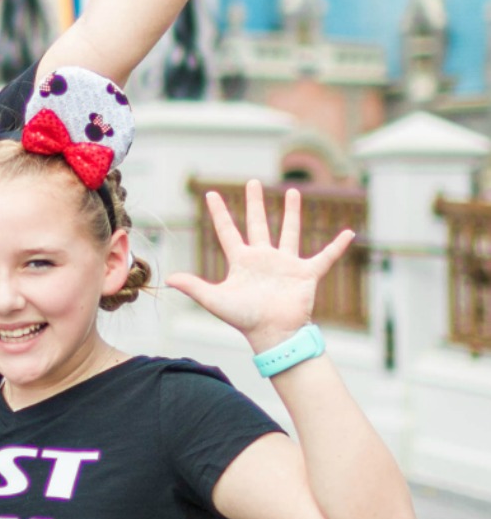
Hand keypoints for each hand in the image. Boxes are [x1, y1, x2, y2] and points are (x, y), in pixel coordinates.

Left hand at [169, 181, 353, 355]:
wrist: (274, 336)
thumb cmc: (245, 320)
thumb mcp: (216, 300)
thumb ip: (195, 287)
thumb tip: (168, 279)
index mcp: (242, 262)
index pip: (227, 231)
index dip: (219, 213)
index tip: (211, 194)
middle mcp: (263, 258)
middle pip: (258, 224)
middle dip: (255, 204)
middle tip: (253, 182)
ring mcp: (285, 265)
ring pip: (289, 232)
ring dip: (292, 213)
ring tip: (293, 191)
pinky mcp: (306, 274)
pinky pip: (325, 257)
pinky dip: (337, 246)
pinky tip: (349, 233)